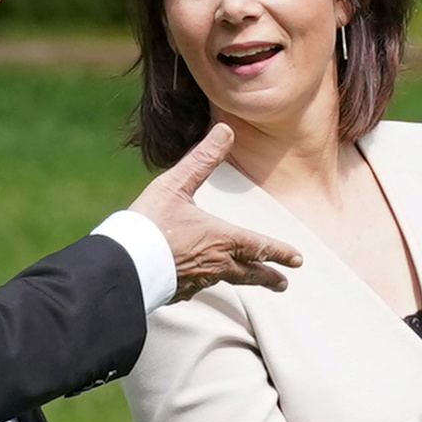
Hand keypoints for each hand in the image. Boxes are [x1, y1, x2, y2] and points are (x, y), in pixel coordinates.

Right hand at [136, 135, 300, 293]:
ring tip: (247, 280)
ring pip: (227, 280)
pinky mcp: (179, 291)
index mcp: (222, 239)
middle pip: (249, 273)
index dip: (280, 252)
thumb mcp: (177, 185)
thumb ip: (202, 159)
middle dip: (268, 277)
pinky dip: (205, 284)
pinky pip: (198, 288)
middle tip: (283, 283)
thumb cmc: (150, 223)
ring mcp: (198, 281)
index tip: (297, 260)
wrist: (123, 263)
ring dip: (242, 280)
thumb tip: (226, 129)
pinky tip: (200, 284)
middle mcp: (216, 264)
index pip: (260, 246)